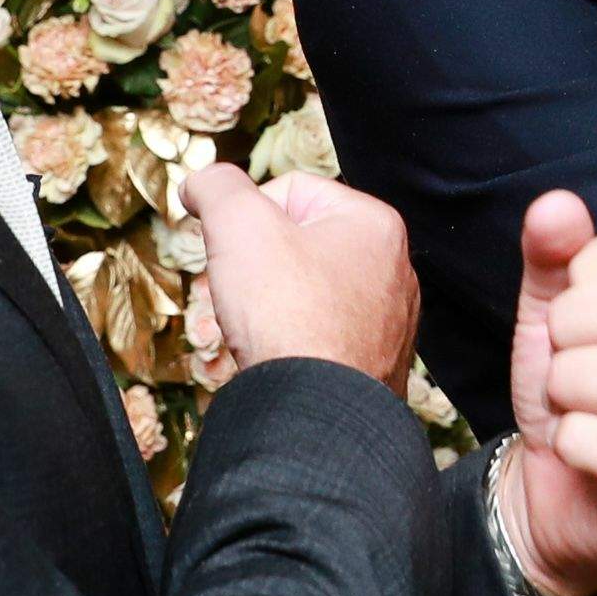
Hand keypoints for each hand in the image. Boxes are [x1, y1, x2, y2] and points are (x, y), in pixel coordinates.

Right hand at [181, 165, 418, 394]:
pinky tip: (279, 358)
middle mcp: (394, 270)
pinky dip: (292, 342)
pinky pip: (319, 336)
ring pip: (305, 292)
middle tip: (236, 293)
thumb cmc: (288, 316)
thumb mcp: (239, 224)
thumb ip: (217, 187)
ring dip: (268, 306)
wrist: (315, 412)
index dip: (245, 218)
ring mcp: (388, 321)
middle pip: (297, 244)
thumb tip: (202, 182)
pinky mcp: (374, 364)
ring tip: (257, 330)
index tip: (232, 252)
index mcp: (375, 224)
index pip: (289, 190)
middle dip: (254, 266)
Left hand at [502, 192, 596, 595]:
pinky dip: (576, 444)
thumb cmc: (571, 397)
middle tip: (567, 366)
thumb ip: (552, 257)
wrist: (559, 500)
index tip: (576, 319)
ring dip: (571, 393)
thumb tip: (556, 205)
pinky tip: (579, 450)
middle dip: (572, 334)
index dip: (585, 277)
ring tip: (574, 409)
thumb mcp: (551, 318)